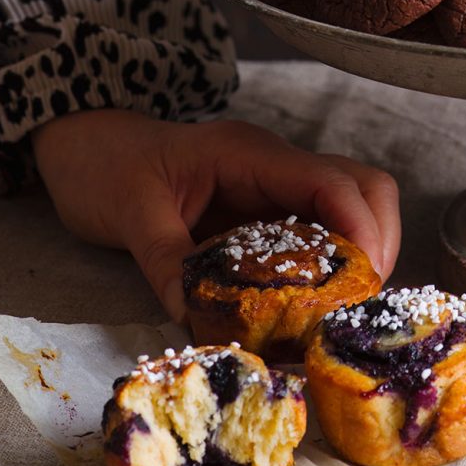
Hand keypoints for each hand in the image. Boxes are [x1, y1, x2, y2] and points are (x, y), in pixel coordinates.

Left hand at [31, 111, 401, 321]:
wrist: (86, 145)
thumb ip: (166, 260)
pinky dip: (329, 265)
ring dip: (360, 255)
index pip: (329, 180)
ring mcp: (275, 185)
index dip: (361, 226)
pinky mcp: (267, 209)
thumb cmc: (107, 166)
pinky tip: (314, 305)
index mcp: (248, 154)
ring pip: (349, 206)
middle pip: (362, 185)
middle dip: (379, 240)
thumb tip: (195, 319)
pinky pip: (318, 230)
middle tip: (363, 302)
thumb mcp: (129, 214)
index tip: (368, 278)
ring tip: (344, 310)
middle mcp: (274, 164)